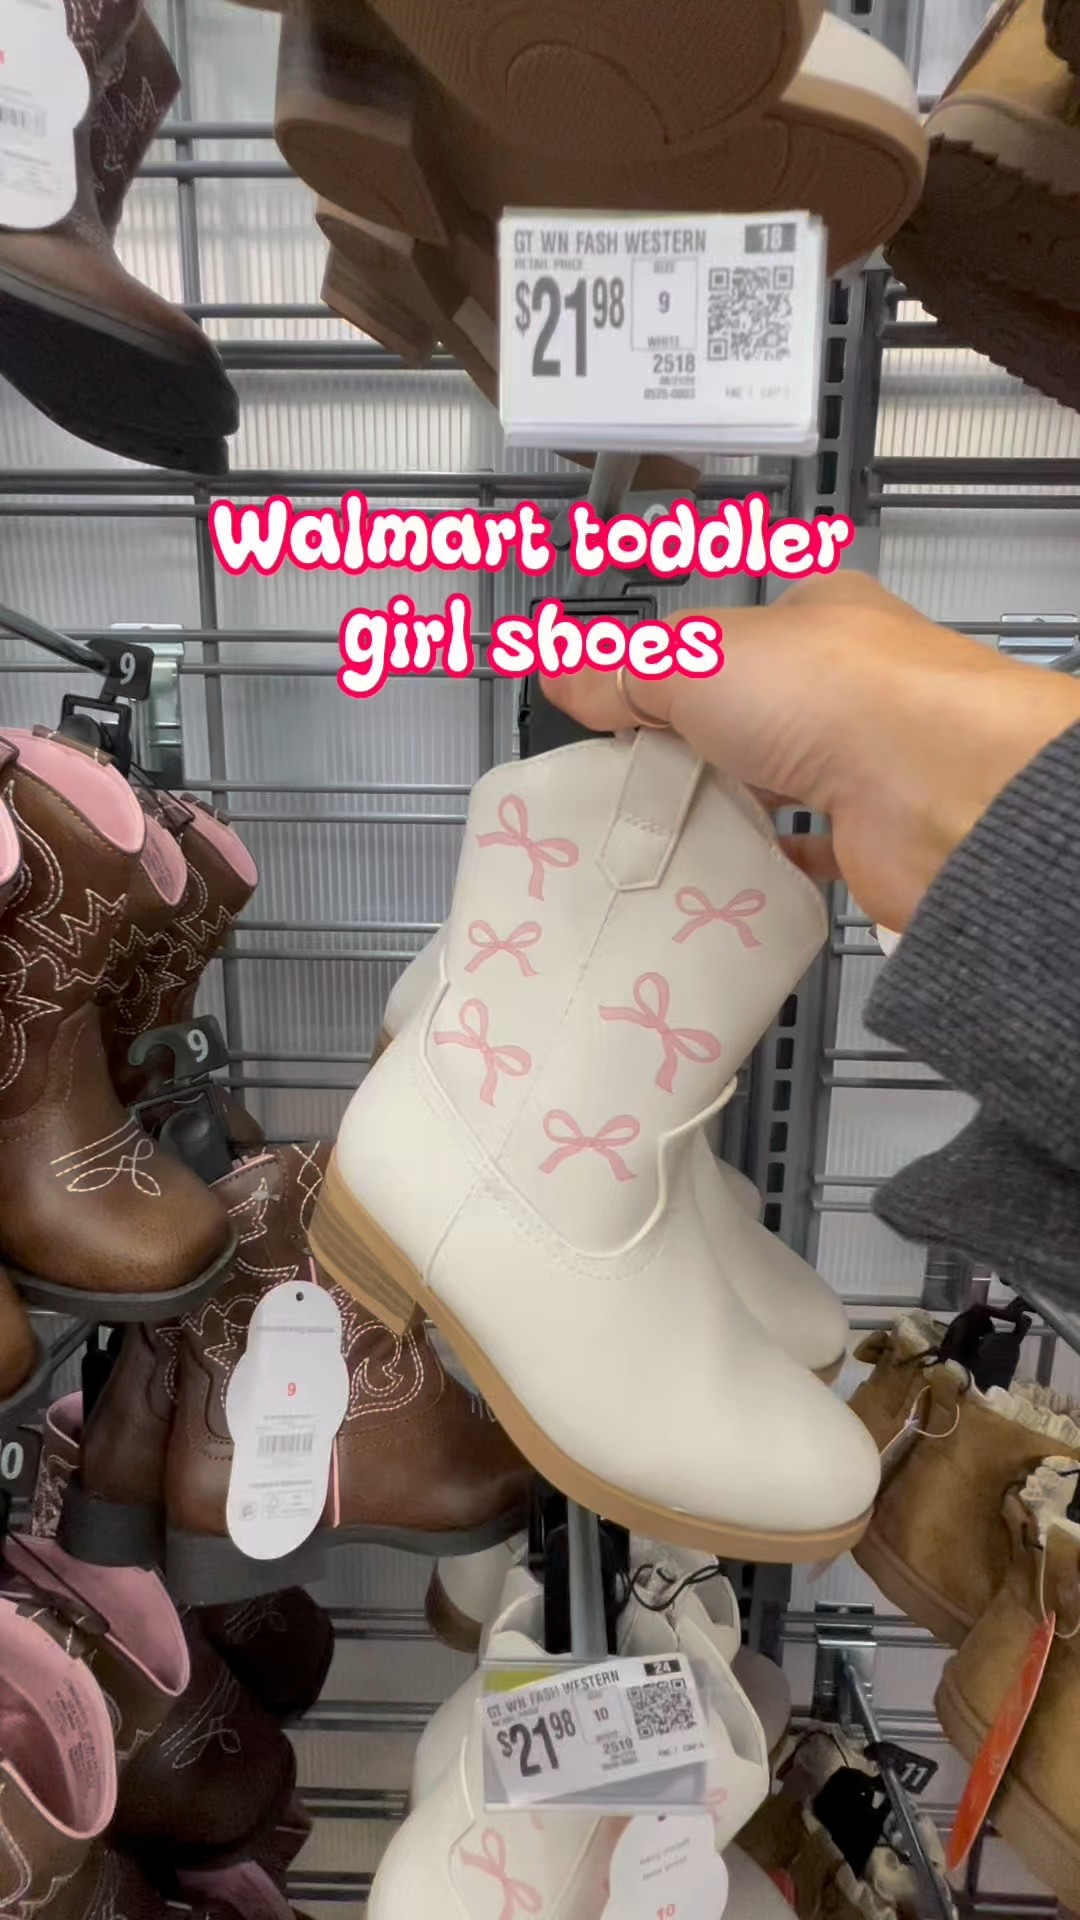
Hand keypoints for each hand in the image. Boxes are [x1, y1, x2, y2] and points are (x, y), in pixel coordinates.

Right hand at [541, 573, 1079, 930]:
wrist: (938, 789)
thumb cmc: (835, 692)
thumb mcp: (696, 658)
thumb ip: (624, 667)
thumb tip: (562, 673)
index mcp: (814, 616)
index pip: (726, 636)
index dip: (666, 669)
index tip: (610, 708)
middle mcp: (847, 685)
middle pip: (746, 716)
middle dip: (688, 746)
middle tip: (622, 782)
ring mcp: (864, 762)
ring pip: (775, 784)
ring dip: (723, 806)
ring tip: (655, 834)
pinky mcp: (871, 837)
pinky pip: (804, 852)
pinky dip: (763, 863)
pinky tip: (722, 874)